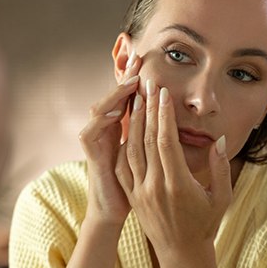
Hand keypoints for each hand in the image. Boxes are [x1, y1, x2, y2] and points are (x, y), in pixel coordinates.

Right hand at [79, 52, 140, 225]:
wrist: (114, 210)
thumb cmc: (135, 185)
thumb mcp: (147, 156)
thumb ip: (154, 138)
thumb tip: (175, 121)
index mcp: (121, 130)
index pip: (127, 99)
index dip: (137, 81)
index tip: (149, 62)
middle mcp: (106, 131)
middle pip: (112, 98)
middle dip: (124, 78)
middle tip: (138, 57)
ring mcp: (96, 142)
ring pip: (100, 110)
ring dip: (115, 95)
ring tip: (132, 81)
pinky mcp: (91, 156)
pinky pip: (91, 133)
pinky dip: (102, 120)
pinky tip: (117, 109)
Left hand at [115, 79, 231, 257]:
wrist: (181, 253)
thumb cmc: (205, 225)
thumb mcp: (222, 198)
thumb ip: (220, 168)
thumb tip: (219, 139)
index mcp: (177, 184)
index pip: (167, 141)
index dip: (163, 115)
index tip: (163, 94)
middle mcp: (154, 186)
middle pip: (147, 140)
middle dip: (147, 110)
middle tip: (148, 86)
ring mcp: (140, 191)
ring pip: (132, 150)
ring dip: (133, 123)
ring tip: (136, 100)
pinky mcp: (132, 196)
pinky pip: (123, 166)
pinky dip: (124, 145)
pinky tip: (127, 129)